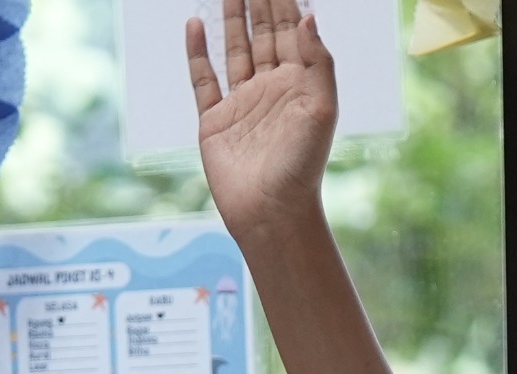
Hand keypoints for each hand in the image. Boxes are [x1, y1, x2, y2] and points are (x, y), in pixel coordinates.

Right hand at [187, 0, 337, 242]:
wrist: (272, 209)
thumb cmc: (302, 165)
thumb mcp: (321, 109)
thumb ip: (318, 62)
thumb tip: (308, 16)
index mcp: (299, 86)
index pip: (291, 33)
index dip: (284, 3)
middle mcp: (271, 89)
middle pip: (263, 35)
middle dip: (257, 3)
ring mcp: (242, 103)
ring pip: (235, 50)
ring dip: (231, 20)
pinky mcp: (215, 119)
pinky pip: (203, 78)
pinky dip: (198, 52)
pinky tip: (195, 26)